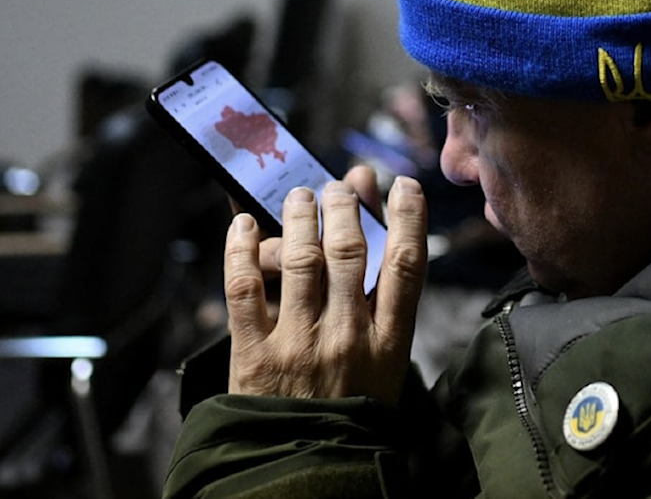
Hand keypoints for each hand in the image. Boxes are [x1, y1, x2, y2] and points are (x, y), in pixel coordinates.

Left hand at [222, 167, 427, 404]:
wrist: (309, 466)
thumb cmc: (353, 410)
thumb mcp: (388, 366)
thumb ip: (386, 307)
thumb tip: (388, 244)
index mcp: (388, 342)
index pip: (405, 266)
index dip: (408, 219)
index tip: (402, 187)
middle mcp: (347, 338)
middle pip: (349, 252)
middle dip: (344, 207)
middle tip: (337, 187)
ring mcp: (299, 344)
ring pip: (300, 261)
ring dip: (298, 217)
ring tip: (299, 197)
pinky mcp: (254, 354)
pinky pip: (243, 290)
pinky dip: (239, 250)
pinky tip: (241, 224)